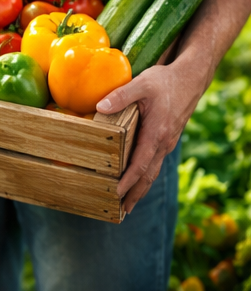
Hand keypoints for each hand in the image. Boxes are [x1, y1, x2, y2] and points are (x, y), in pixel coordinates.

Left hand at [96, 58, 207, 214]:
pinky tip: (137, 180)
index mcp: (157, 133)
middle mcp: (164, 143)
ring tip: (128, 204)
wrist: (191, 79)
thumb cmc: (166, 81)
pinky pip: (155, 162)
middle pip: (148, 175)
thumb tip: (100, 107)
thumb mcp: (142, 83)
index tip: (117, 193)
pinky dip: (145, 176)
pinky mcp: (167, 139)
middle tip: (122, 211)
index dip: (129, 180)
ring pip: (153, 170)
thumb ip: (121, 95)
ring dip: (141, 188)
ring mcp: (167, 142)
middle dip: (135, 194)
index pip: (141, 163)